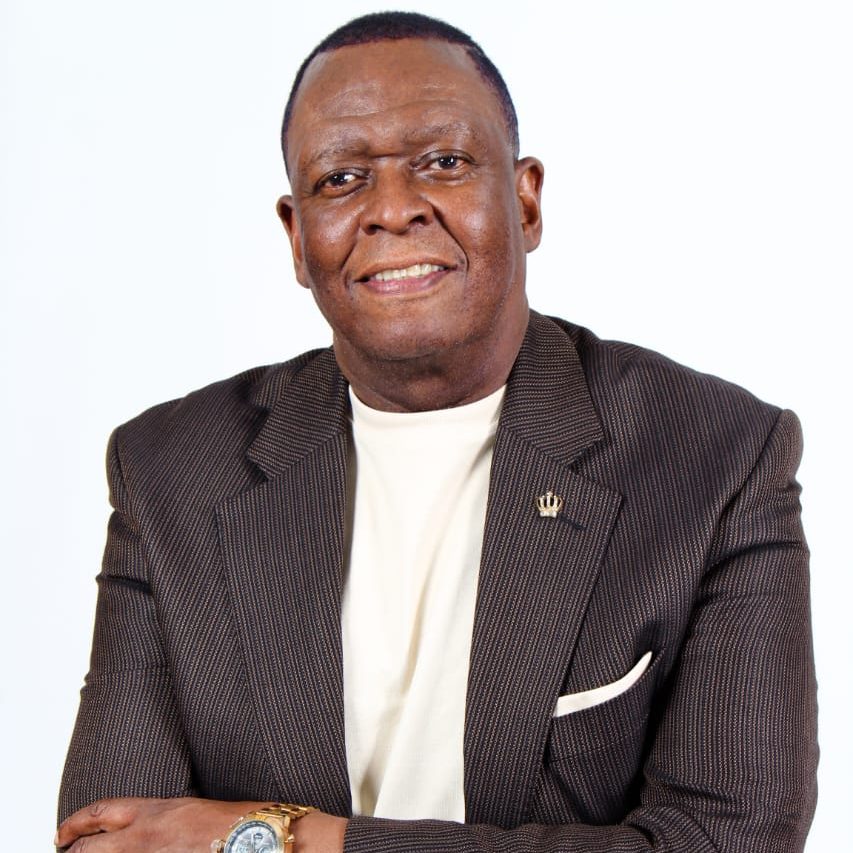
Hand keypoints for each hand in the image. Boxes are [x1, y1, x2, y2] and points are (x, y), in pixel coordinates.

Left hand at [55, 796, 346, 852]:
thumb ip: (163, 818)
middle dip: (73, 852)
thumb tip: (143, 829)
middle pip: (88, 849)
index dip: (75, 824)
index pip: (100, 813)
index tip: (64, 833)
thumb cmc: (243, 821)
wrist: (269, 840)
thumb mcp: (195, 809)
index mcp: (157, 810)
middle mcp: (148, 837)